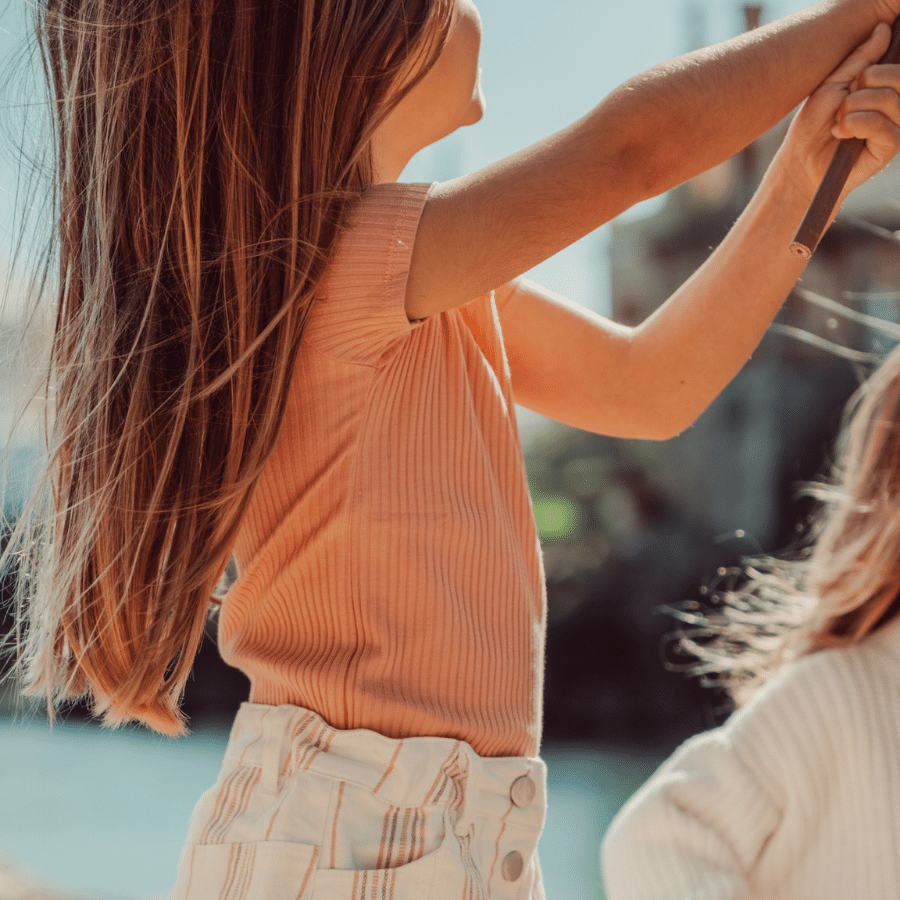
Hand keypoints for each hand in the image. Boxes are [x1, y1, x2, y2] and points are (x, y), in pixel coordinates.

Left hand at [772, 22, 899, 201]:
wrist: (800, 161)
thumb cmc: (814, 123)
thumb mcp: (834, 84)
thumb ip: (860, 59)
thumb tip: (884, 29)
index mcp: (885, 86)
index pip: (895, 65)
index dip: (868, 71)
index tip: (849, 87)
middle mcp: (897, 104)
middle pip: (898, 78)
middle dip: (862, 87)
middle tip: (842, 105)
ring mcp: (897, 125)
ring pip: (890, 100)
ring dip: (853, 108)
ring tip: (838, 122)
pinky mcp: (890, 147)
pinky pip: (884, 126)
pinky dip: (856, 125)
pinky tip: (841, 133)